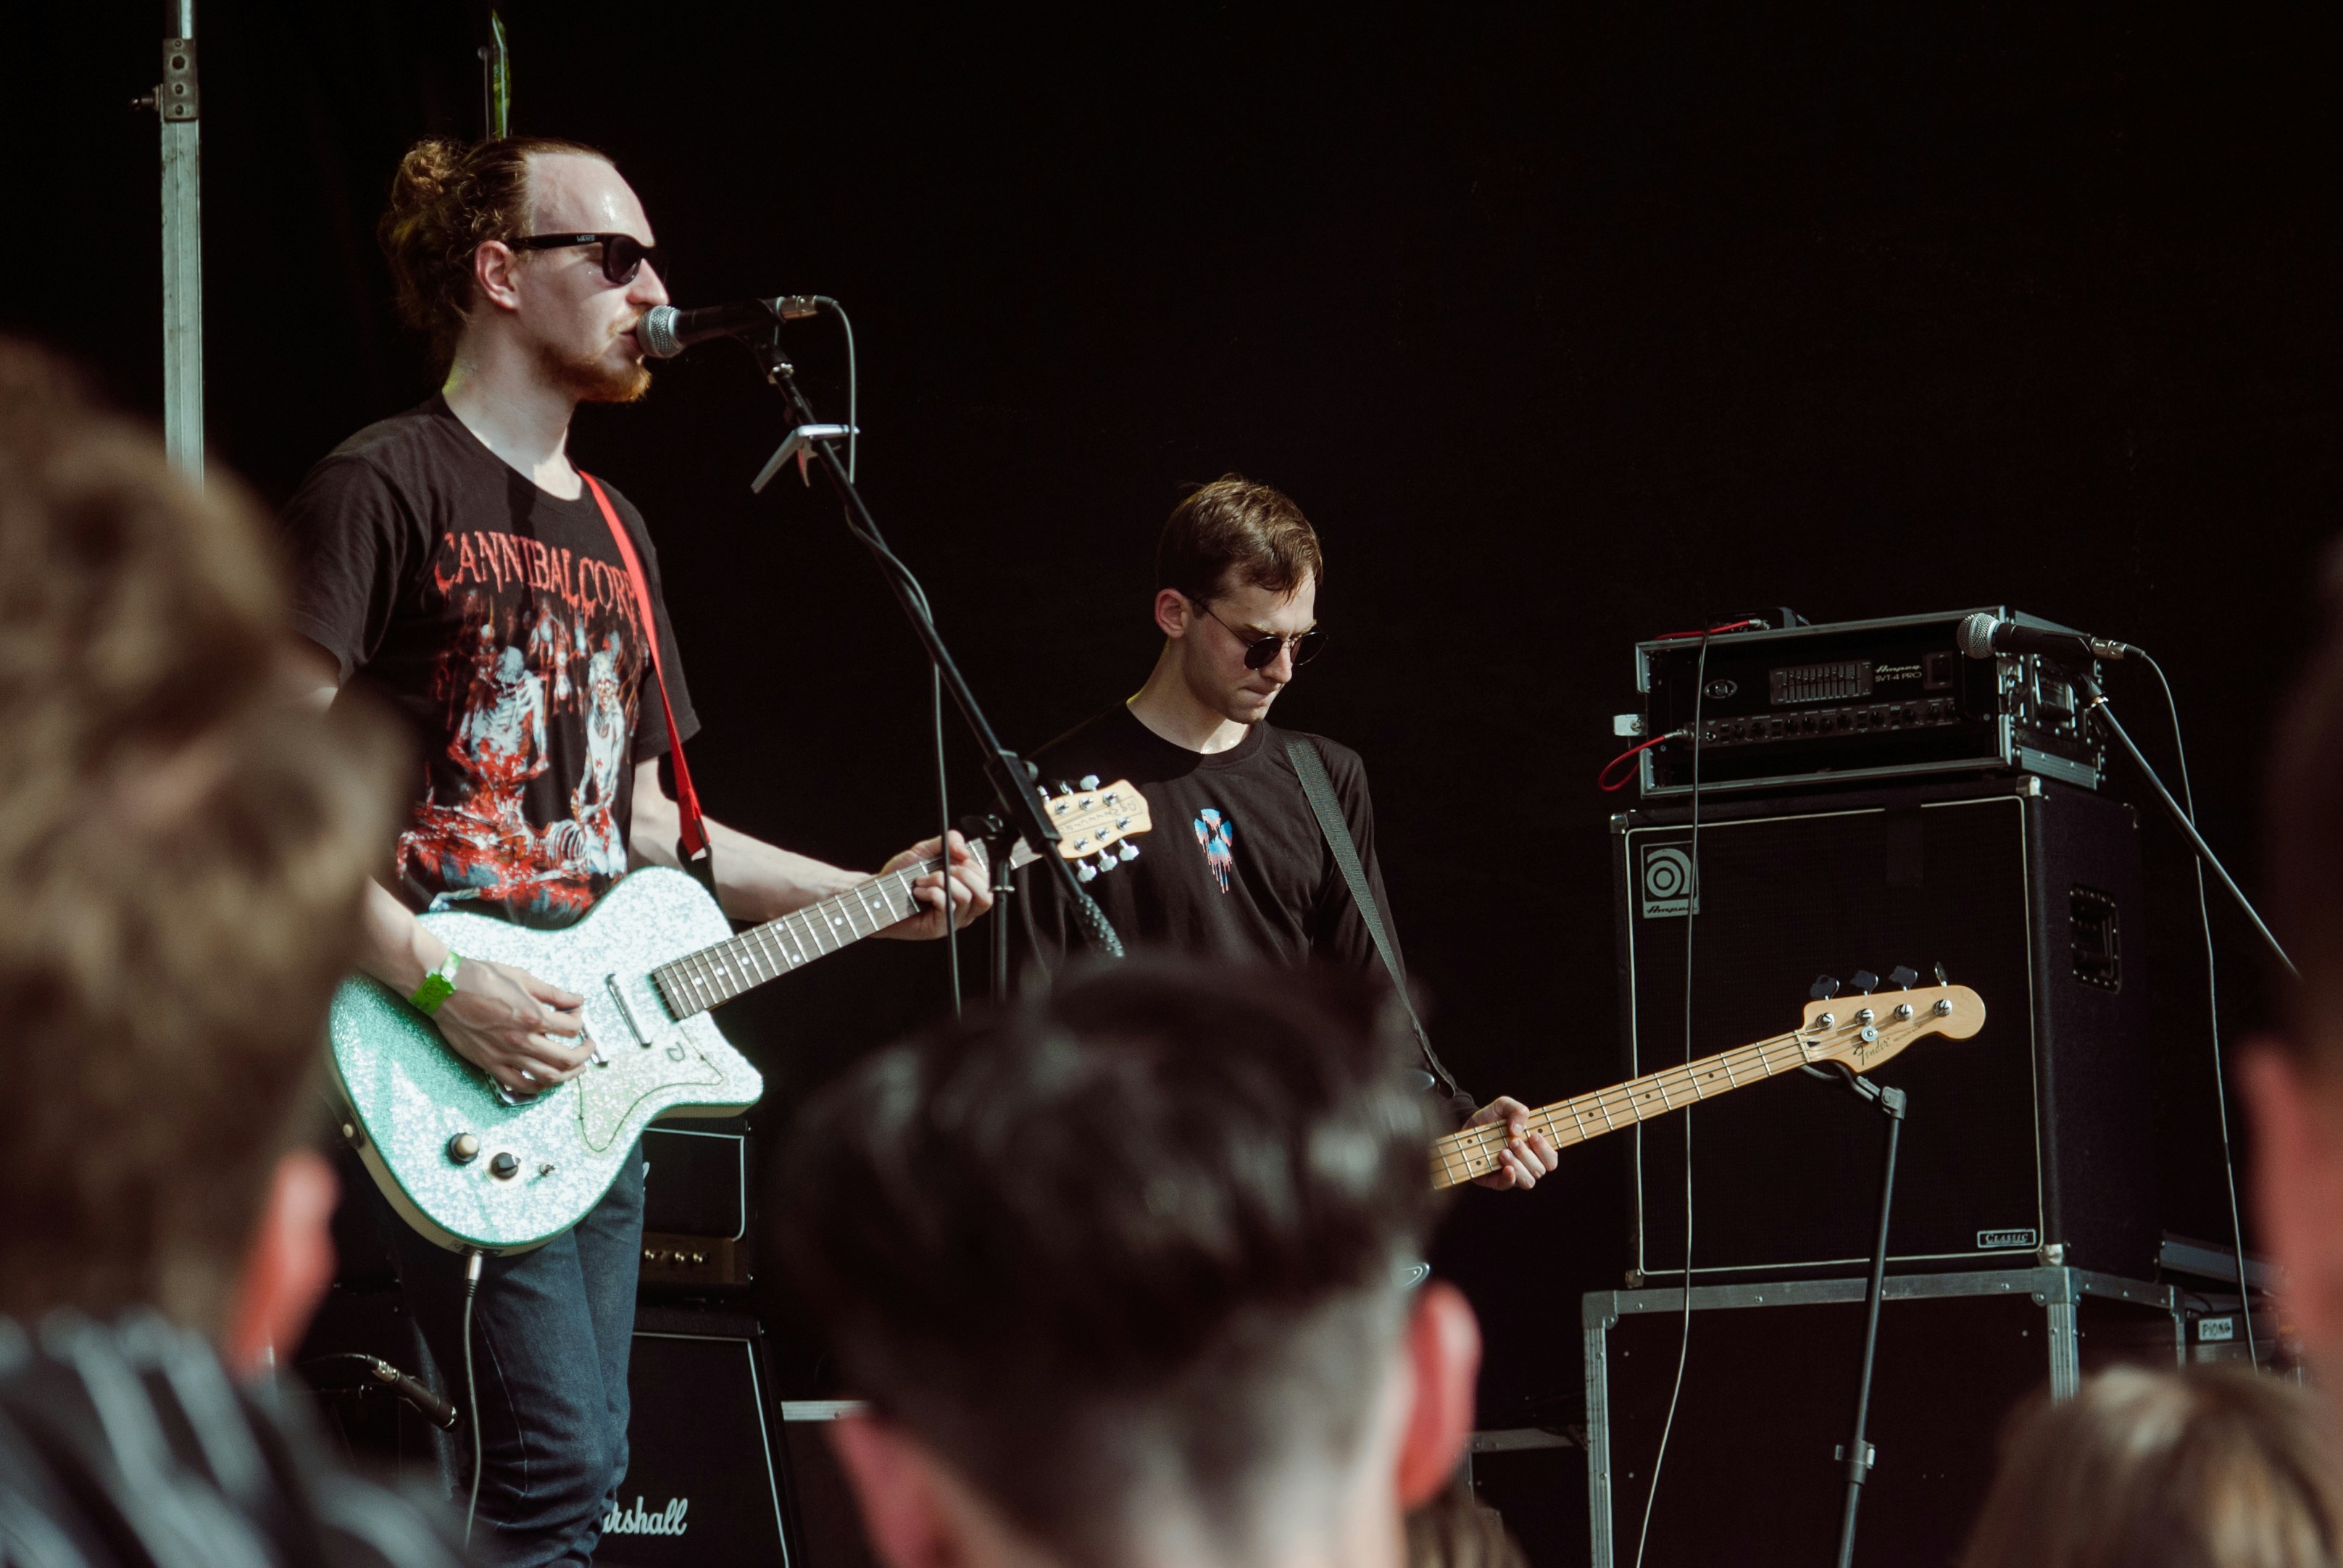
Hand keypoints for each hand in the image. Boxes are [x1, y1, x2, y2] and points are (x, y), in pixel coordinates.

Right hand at [431, 957, 595, 1096]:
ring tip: (575, 1068)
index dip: (580, 1020)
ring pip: (548, 1078)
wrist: (444, 987)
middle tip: (589, 1046)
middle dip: (585, 1054)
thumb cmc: (480, 978)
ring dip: (568, 1075)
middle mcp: (522, 1039)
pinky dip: (538, 1087)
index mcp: (533, 1015)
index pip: (571, 1028)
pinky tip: (545, 1081)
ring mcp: (505, 1055)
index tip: (577, 1015)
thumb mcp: (523, 978)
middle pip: (567, 1059)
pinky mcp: (490, 1064)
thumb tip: (577, 1000)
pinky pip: (519, 1085)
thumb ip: (554, 993)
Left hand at [877, 831, 992, 938]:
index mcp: (967, 890)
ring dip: (940, 881)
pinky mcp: (939, 928)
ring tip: (921, 881)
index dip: (974, 864)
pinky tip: (918, 892)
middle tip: (938, 871)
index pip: (987, 880)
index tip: (954, 857)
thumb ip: (949, 842)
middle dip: (962, 873)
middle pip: (984, 892)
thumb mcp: (926, 851)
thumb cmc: (902, 876)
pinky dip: (932, 892)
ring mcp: (953, 920)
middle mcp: (964, 908)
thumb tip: (965, 850)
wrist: (878, 894)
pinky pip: (947, 905)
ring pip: (965, 897)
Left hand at [1467, 1096, 1559, 1190]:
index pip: (1551, 1159)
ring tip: (1503, 1152)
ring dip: (1519, 1166)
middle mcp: (1526, 1164)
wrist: (1466, 1125)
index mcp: (1534, 1149)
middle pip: (1540, 1170)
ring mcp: (1513, 1174)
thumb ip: (1517, 1110)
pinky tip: (1505, 1167)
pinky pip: (1508, 1185)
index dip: (1546, 1150)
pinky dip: (1510, 1178)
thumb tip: (1518, 1130)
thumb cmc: (1491, 1117)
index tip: (1534, 1135)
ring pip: (1528, 1181)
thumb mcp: (1504, 1105)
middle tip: (1513, 1142)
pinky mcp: (1495, 1180)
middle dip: (1528, 1155)